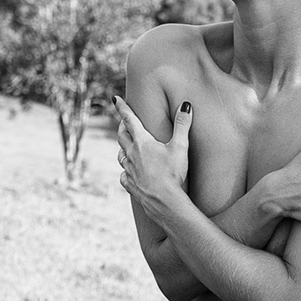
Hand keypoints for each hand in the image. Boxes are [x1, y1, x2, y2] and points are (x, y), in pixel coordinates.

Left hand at [113, 93, 191, 221]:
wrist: (164, 202)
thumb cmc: (173, 174)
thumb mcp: (180, 147)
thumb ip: (182, 125)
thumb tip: (185, 105)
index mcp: (142, 142)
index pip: (129, 120)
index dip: (122, 107)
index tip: (115, 98)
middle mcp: (131, 154)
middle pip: (121, 136)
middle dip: (122, 127)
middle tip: (124, 122)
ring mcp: (128, 170)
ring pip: (121, 155)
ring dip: (123, 148)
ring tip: (127, 146)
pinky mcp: (129, 185)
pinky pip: (123, 175)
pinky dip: (125, 170)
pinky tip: (129, 172)